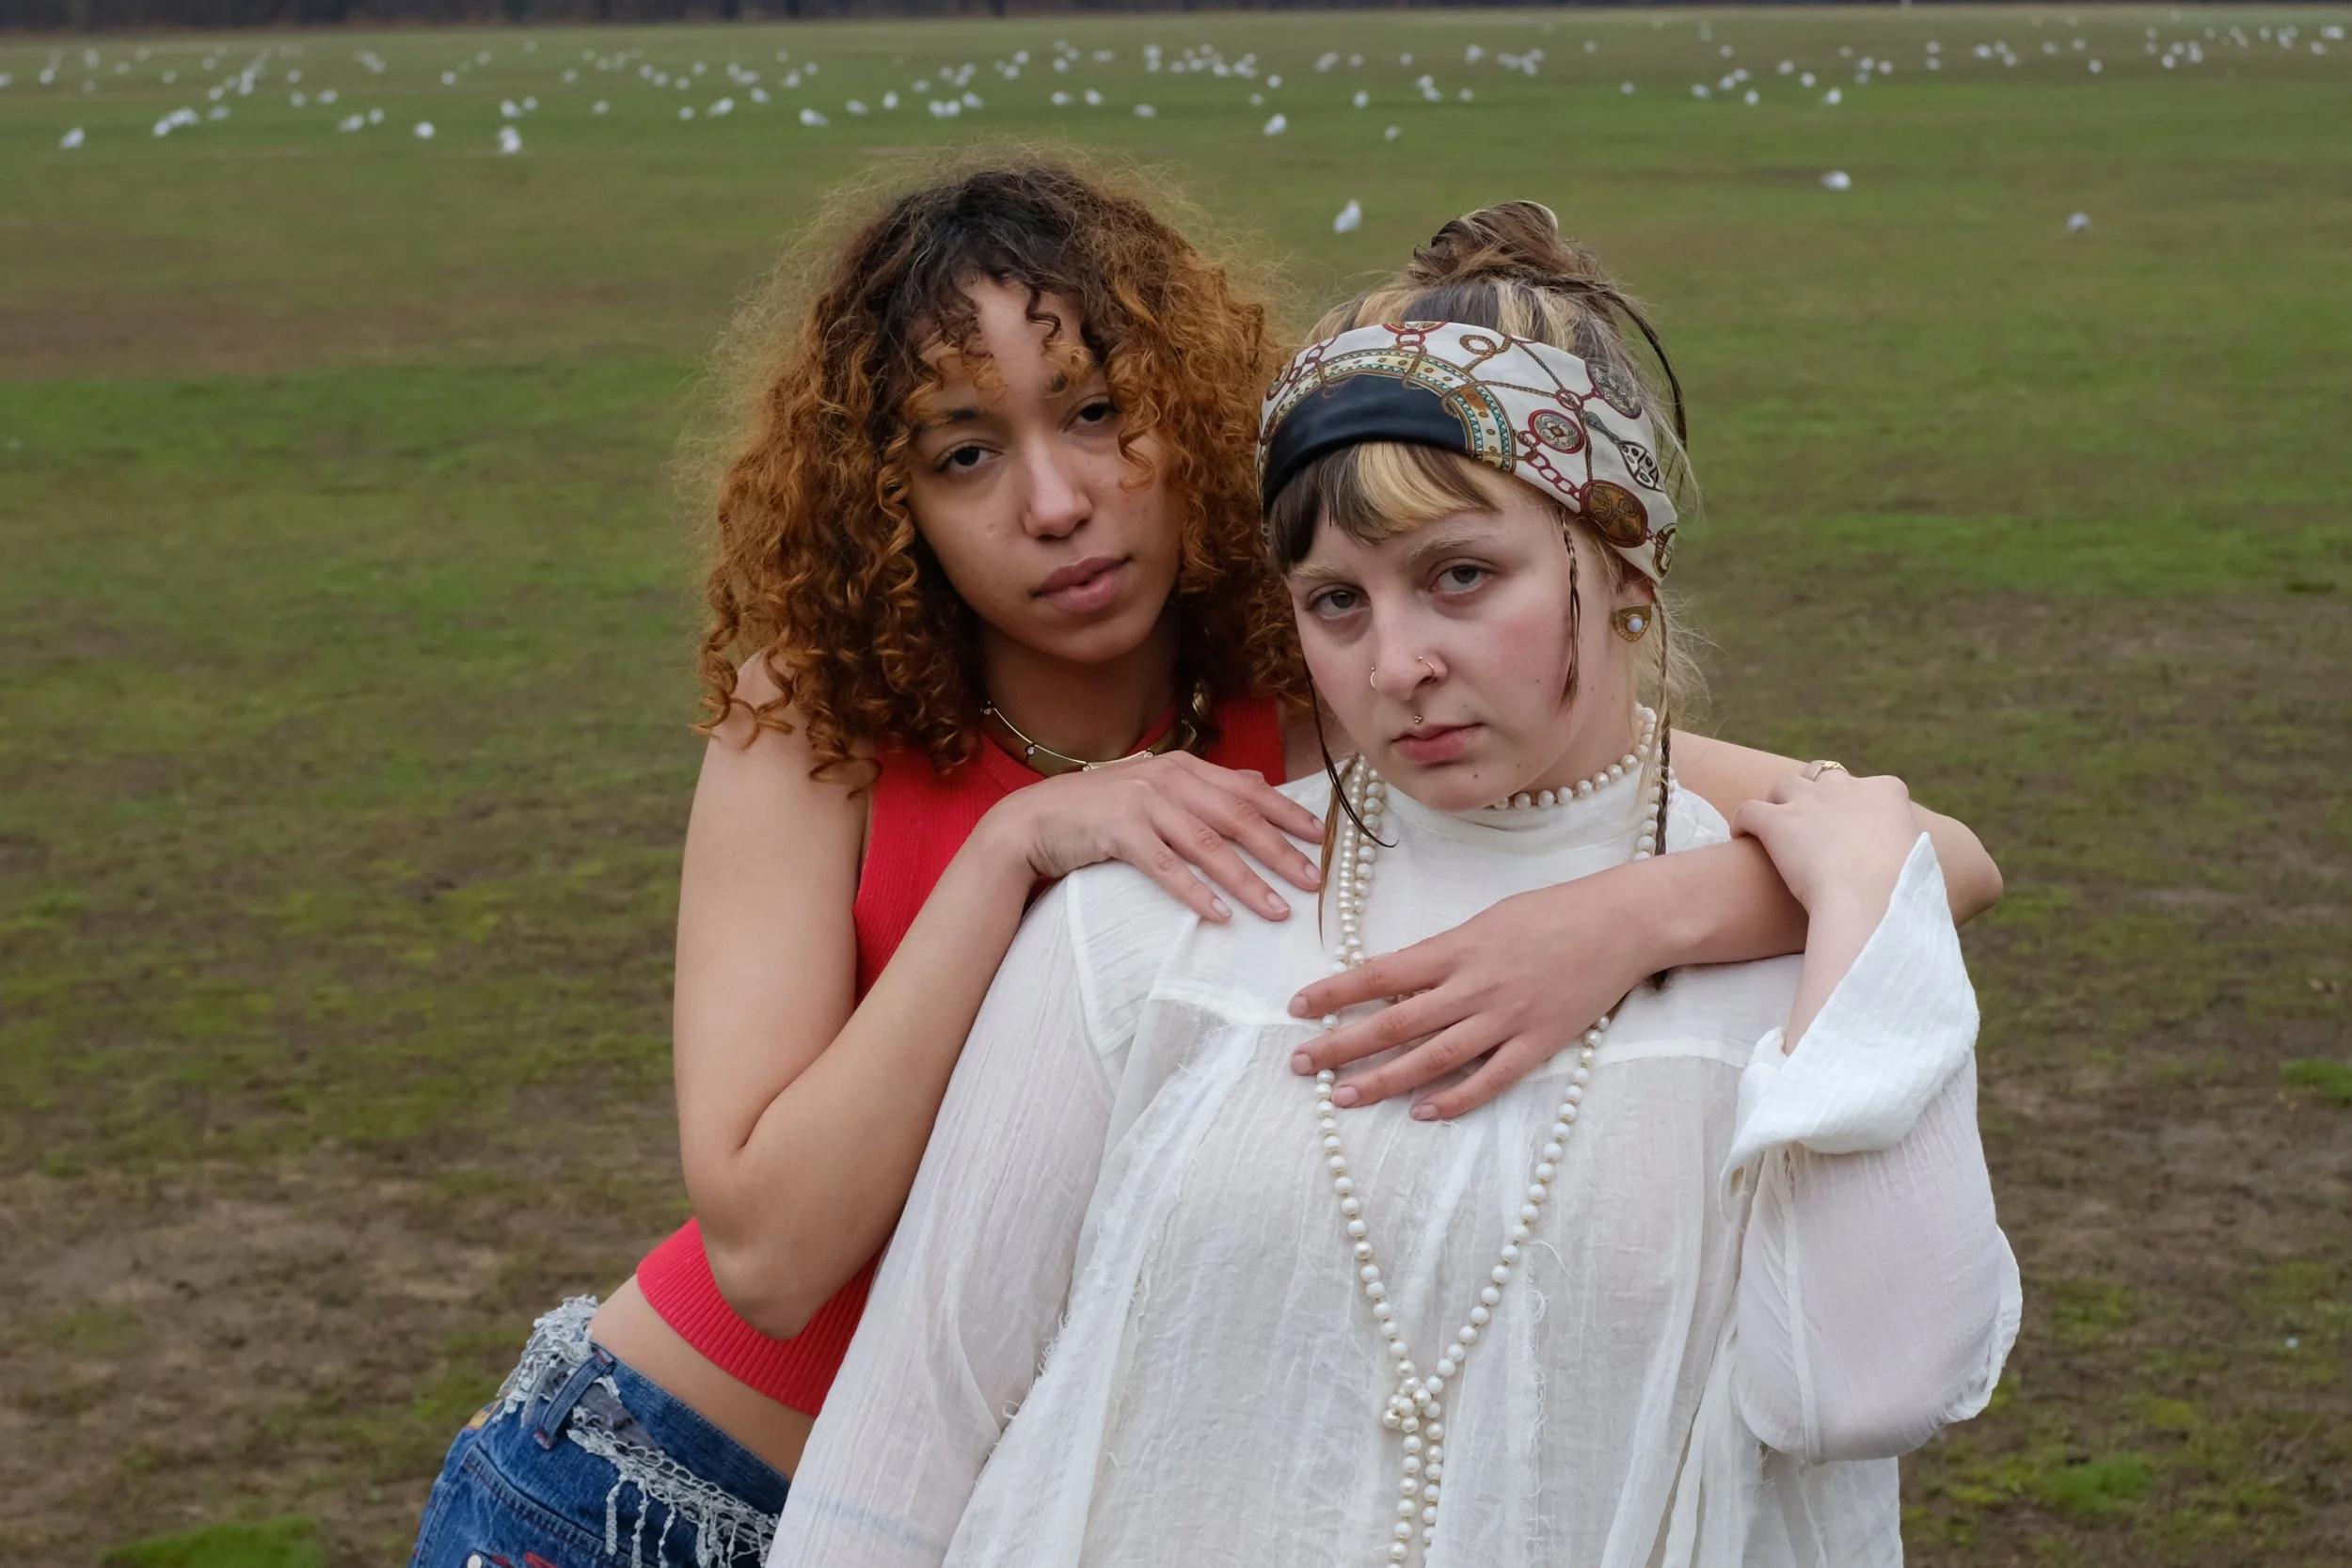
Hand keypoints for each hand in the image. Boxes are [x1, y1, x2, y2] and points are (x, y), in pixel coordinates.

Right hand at [990, 752, 1324, 923]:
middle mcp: (1167, 779)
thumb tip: (1259, 783)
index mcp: (1183, 767)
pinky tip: (1218, 916)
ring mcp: (1142, 803)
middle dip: (1279, 851)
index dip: (1287, 813)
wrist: (1034, 819)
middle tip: (1312, 882)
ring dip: (1245, 880)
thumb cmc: (1100, 808)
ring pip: (1207, 845)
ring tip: (1275, 910)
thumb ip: (1206, 786)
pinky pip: (1166, 867)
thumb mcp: (1155, 786)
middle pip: (1236, 817)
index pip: (1248, 789)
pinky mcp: (1117, 832)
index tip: (1322, 838)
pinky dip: (1194, 892)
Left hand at [1282, 875, 1651, 1120]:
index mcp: (1456, 948)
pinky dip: (1455, 1099)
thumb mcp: (1485, 921)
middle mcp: (1473, 986)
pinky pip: (1490, 1079)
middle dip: (1341, 1044)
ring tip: (1343, 1096)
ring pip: (1433, 1057)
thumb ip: (1442, 954)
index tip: (1297, 1007)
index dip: (1334, 991)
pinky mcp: (1539, 1043)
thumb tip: (1397, 984)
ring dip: (1383, 1080)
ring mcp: (1506, 1018)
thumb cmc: (1552, 912)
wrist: (1621, 921)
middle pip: (1394, 1023)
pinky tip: (1422, 1113)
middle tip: (1301, 1065)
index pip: (1379, 973)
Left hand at [1730, 767, 1918, 918]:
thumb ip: (1907, 852)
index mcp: (1887, 793)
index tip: (1854, 824)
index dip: (1859, 803)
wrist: (1872, 897)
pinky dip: (1742, 821)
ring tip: (1774, 826)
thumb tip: (1905, 867)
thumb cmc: (1902, 890)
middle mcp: (1846, 787)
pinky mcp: (1777, 821)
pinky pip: (1749, 810)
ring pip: (1785, 785)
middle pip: (1824, 775)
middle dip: (1815, 791)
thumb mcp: (1919, 862)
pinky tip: (1741, 836)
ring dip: (1780, 801)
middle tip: (1809, 819)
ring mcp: (1809, 801)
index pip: (1873, 785)